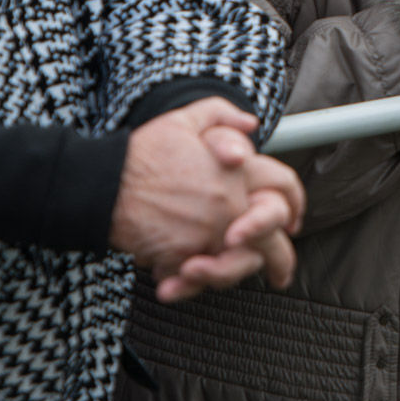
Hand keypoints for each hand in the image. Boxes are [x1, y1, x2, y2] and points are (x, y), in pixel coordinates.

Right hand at [108, 99, 297, 300]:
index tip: (295, 220)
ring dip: (234, 274)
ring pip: (239, 266)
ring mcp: (209, 235)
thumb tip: (252, 125)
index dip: (296, 202)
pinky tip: (183, 283)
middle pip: (272, 239)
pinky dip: (194, 284)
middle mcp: (230, 206)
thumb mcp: (185, 119)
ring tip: (223, 276)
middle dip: (281, 261)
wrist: (103, 184)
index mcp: (238, 172)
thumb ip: (223, 116)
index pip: (283, 187)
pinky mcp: (183, 257)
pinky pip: (200, 279)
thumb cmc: (142, 152)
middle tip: (280, 274)